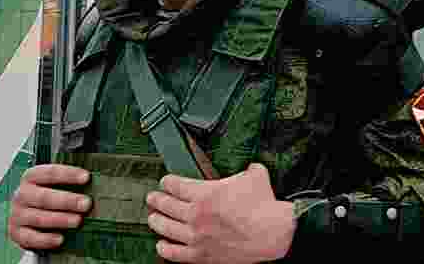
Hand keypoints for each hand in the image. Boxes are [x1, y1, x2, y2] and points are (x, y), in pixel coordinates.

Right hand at [7, 164, 91, 250]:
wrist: (26, 213)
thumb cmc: (46, 193)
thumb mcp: (55, 183)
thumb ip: (71, 181)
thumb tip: (99, 180)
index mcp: (31, 177)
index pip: (49, 173)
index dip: (68, 174)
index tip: (86, 177)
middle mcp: (21, 195)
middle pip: (44, 197)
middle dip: (67, 201)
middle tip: (86, 204)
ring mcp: (17, 214)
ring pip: (38, 218)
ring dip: (60, 220)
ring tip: (78, 221)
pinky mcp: (16, 233)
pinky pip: (30, 238)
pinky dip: (46, 239)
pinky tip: (60, 239)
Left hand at [146, 162, 295, 263]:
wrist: (271, 232)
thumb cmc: (264, 204)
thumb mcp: (255, 174)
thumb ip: (246, 169)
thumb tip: (247, 168)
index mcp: (206, 193)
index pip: (176, 185)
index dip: (167, 181)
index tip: (165, 181)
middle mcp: (196, 214)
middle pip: (167, 205)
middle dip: (157, 199)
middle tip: (152, 197)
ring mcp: (196, 236)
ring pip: (166, 228)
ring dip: (157, 221)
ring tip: (152, 218)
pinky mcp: (201, 254)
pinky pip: (175, 253)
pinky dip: (165, 248)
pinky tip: (161, 244)